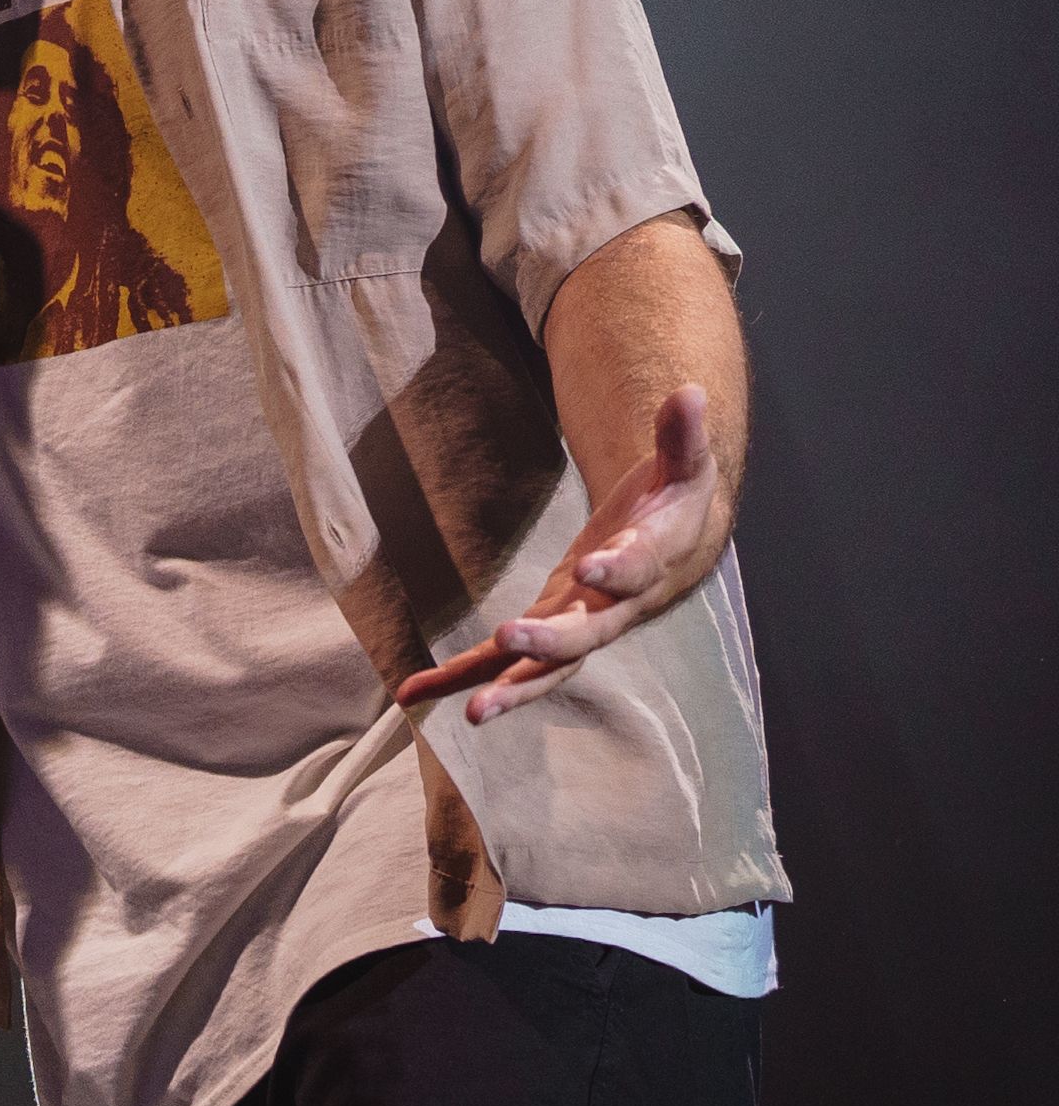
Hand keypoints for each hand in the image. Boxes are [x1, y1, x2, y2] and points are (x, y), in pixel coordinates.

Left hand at [396, 383, 726, 724]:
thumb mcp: (684, 466)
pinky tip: (414, 693)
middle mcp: (611, 609)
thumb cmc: (675, 502)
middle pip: (584, 635)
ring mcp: (576, 624)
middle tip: (514, 640)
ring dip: (509, 690)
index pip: (633, 571)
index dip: (616, 569)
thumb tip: (691, 391)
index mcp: (648, 567)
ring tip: (472, 715)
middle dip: (551, 642)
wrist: (673, 548)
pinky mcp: (544, 627)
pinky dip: (459, 679)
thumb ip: (682, 435)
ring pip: (543, 668)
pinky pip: (500, 663)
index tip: (593, 564)